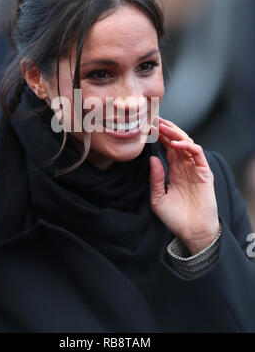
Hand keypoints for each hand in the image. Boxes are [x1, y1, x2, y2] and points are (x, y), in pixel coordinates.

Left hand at [149, 117, 219, 254]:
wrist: (192, 232)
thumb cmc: (175, 218)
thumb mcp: (158, 198)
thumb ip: (155, 179)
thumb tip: (152, 159)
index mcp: (174, 170)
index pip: (167, 147)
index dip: (158, 136)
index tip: (147, 127)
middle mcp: (185, 166)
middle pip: (176, 141)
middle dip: (166, 129)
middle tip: (154, 120)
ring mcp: (195, 168)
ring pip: (187, 142)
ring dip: (175, 133)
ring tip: (163, 126)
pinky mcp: (205, 172)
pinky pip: (197, 153)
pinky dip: (188, 145)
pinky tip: (176, 144)